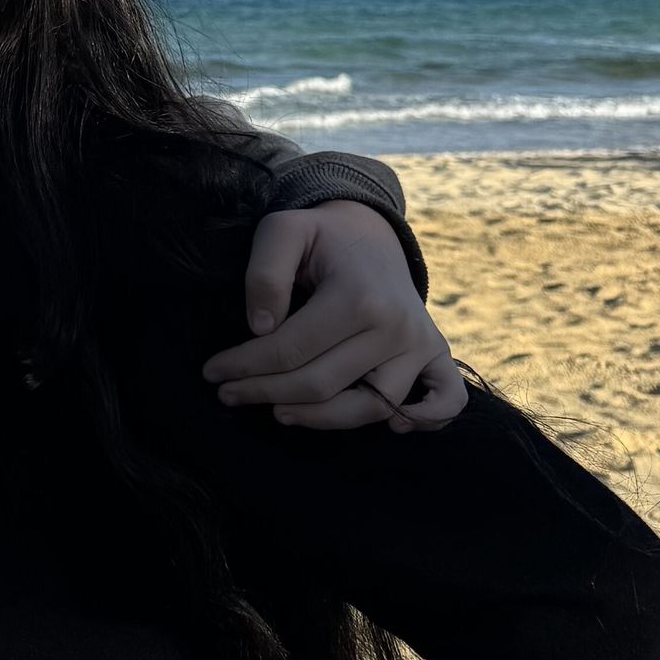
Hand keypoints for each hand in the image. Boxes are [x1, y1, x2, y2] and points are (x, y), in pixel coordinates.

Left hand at [203, 202, 465, 432]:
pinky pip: (447, 400)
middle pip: (320, 384)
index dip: (243, 366)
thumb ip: (264, 273)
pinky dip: (428, 419)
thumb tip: (260, 328)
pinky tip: (394, 428)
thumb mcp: (282, 231)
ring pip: (369, 407)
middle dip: (264, 393)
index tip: (212, 373)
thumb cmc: (320, 237)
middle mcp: (396, 327)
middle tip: (227, 394)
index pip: (289, 351)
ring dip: (321, 419)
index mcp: (358, 297)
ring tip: (277, 413)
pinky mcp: (435, 356)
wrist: (370, 234)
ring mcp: (421, 345)